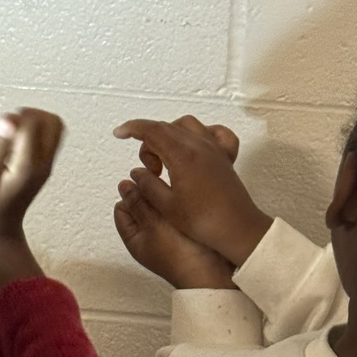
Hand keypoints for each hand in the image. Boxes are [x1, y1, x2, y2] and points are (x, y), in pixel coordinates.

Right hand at [0, 108, 63, 291]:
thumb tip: (8, 120)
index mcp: (28, 166)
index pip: (34, 123)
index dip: (14, 119)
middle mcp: (43, 164)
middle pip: (53, 121)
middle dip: (30, 114)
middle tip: (8, 126)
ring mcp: (45, 165)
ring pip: (54, 127)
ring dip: (33, 121)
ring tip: (10, 134)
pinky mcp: (42, 166)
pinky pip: (47, 137)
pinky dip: (32, 131)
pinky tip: (13, 144)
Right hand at [114, 116, 271, 266]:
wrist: (237, 229)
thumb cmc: (204, 221)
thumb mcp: (166, 206)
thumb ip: (147, 185)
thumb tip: (137, 173)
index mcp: (182, 155)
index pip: (151, 130)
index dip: (132, 128)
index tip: (119, 134)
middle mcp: (199, 145)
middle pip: (166, 128)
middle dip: (149, 144)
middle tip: (149, 171)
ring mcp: (214, 148)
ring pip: (186, 126)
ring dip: (169, 137)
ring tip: (166, 162)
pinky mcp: (225, 156)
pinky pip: (213, 132)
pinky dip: (199, 134)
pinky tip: (193, 147)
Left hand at [115, 179, 234, 288]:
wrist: (212, 272)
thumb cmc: (180, 256)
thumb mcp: (153, 225)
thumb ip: (138, 204)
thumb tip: (123, 186)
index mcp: (135, 238)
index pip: (122, 209)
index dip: (131, 196)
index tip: (146, 189)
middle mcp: (150, 236)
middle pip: (142, 206)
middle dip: (151, 195)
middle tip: (163, 192)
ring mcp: (168, 233)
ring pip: (161, 206)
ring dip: (167, 199)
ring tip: (178, 197)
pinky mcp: (186, 229)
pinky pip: (178, 211)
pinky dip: (180, 205)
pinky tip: (188, 202)